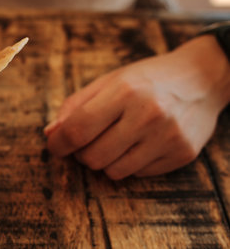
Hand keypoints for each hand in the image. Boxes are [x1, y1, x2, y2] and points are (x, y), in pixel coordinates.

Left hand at [45, 35, 229, 179]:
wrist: (201, 78)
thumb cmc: (146, 79)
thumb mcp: (109, 82)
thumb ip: (75, 106)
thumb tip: (51, 133)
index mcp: (125, 92)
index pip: (78, 129)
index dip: (58, 143)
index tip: (54, 145)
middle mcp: (148, 115)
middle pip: (93, 157)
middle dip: (81, 153)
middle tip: (88, 140)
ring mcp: (168, 137)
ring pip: (113, 171)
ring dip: (104, 160)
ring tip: (114, 140)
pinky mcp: (182, 154)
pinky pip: (138, 174)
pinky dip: (129, 163)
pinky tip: (138, 143)